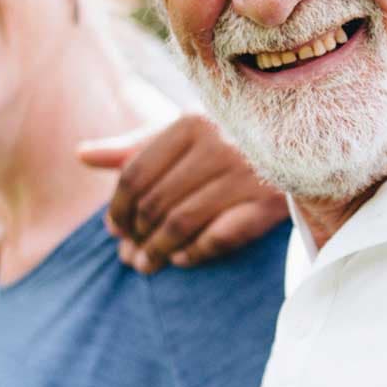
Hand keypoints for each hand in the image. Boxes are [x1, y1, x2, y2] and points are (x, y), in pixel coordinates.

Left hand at [79, 113, 288, 273]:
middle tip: (127, 255)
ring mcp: (245, 174)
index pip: (135, 174)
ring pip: (181, 223)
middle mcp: (218, 144)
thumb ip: (136, 146)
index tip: (113, 228)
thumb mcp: (186, 132)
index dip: (117, 208)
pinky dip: (194, 253)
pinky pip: (218, 237)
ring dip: (157, 251)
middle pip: (154, 202)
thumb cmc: (233, 136)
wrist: (305, 144)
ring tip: (146, 264)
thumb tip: (82, 155)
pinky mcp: (267, 203)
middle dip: (135, 236)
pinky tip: (181, 259)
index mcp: (192, 122)